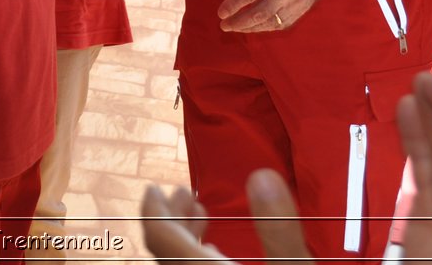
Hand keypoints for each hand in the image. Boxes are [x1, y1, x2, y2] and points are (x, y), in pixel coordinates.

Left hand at [141, 172, 311, 264]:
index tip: (154, 187)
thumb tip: (262, 175)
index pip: (159, 235)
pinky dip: (197, 251)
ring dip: (186, 233)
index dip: (153, 209)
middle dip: (173, 216)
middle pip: (165, 246)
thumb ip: (278, 227)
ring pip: (178, 259)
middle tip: (184, 193)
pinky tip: (216, 249)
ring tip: (201, 214)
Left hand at [217, 0, 334, 32]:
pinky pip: (281, 23)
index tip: (220, 12)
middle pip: (259, 13)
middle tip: (224, 25)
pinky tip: (254, 26)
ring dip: (250, 28)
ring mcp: (297, 2)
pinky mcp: (303, 9)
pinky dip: (265, 27)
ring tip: (236, 28)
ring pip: (270, 22)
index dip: (233, 5)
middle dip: (238, 22)